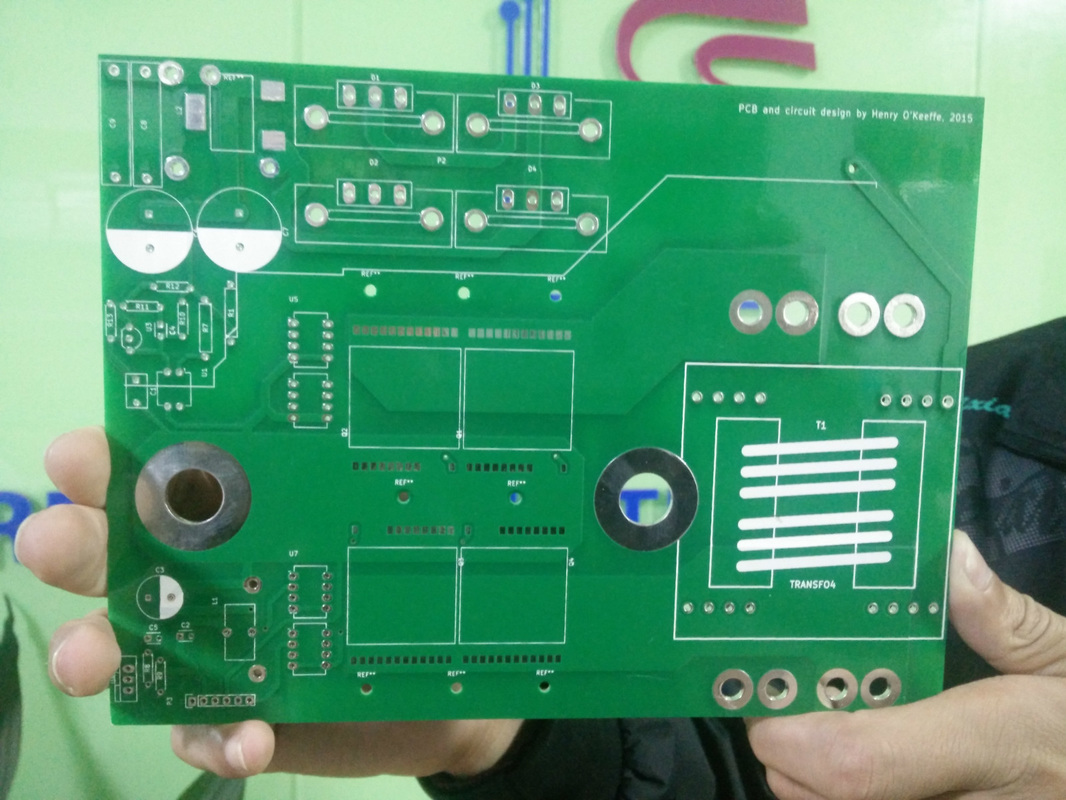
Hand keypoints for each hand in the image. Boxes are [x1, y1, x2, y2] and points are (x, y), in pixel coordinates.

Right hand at [15, 427, 521, 778]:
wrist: (438, 684)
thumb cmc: (400, 581)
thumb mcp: (390, 519)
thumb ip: (366, 478)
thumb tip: (371, 413)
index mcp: (233, 512)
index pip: (156, 473)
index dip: (108, 460)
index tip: (79, 454)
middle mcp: (203, 575)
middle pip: (118, 553)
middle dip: (76, 543)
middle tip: (50, 542)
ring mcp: (212, 650)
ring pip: (130, 647)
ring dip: (99, 650)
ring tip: (90, 662)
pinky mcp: (235, 716)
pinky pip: (203, 732)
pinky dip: (217, 736)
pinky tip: (248, 736)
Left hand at [747, 529, 1065, 799]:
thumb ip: (1006, 619)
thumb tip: (948, 553)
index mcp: (995, 747)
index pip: (858, 763)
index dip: (791, 733)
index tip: (764, 693)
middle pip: (819, 798)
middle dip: (787, 747)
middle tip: (795, 693)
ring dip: (811, 778)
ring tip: (826, 723)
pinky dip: (843, 796)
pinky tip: (868, 763)